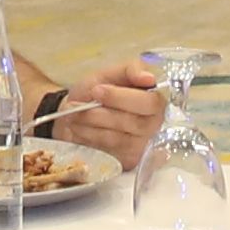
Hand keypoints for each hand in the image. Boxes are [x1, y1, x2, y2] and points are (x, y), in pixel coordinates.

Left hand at [46, 70, 161, 159]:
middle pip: (136, 123)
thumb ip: (131, 70)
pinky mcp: (128, 159)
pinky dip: (89, 137)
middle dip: (103, 114)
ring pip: (119, 138)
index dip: (123, 98)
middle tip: (78, 105)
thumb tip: (149, 78)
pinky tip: (79, 128)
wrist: (76, 113)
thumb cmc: (97, 91)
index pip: (150, 103)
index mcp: (155, 100)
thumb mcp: (111, 73)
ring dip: (92, 125)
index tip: (97, 90)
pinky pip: (109, 151)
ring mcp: (142, 145)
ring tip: (74, 114)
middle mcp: (154, 124)